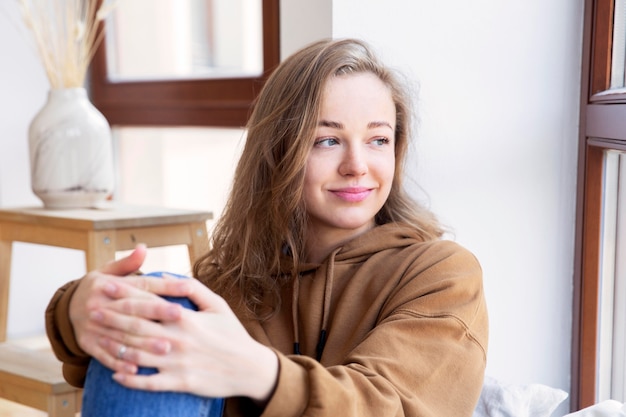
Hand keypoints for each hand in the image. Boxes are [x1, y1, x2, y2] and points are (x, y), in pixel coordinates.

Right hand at [69, 245, 192, 373]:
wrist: (66, 310)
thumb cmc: (98, 288)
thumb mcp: (108, 271)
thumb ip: (128, 263)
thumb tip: (143, 247)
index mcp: (108, 284)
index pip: (141, 285)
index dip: (165, 286)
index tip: (187, 287)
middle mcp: (100, 305)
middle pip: (133, 309)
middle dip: (158, 313)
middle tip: (181, 317)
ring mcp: (93, 326)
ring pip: (122, 335)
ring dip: (143, 343)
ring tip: (166, 348)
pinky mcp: (88, 344)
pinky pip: (105, 355)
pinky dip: (121, 362)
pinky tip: (137, 369)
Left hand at [93, 277, 278, 401]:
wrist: (250, 368)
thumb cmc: (233, 333)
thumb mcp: (218, 304)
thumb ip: (191, 288)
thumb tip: (163, 277)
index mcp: (186, 318)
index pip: (147, 303)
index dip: (123, 294)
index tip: (104, 286)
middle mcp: (178, 340)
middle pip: (135, 328)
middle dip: (110, 318)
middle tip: (90, 311)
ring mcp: (177, 363)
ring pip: (136, 355)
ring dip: (113, 347)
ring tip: (96, 340)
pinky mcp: (180, 383)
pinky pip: (148, 383)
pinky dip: (129, 379)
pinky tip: (115, 374)